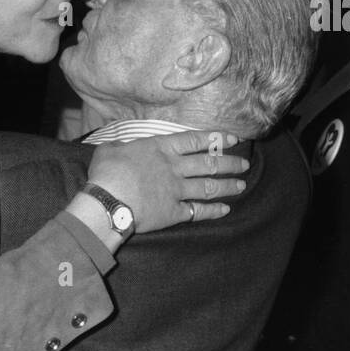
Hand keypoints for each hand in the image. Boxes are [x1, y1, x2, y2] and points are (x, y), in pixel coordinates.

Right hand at [85, 130, 248, 233]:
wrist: (108, 201)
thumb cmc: (105, 173)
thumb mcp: (109, 149)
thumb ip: (121, 145)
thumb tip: (120, 145)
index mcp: (160, 148)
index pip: (194, 140)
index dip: (216, 139)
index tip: (232, 139)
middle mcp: (174, 167)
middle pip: (208, 163)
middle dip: (229, 163)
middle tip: (244, 164)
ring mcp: (176, 190)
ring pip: (209, 186)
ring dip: (227, 186)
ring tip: (241, 185)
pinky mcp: (174, 212)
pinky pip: (199, 211)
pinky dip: (213, 211)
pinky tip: (225, 210)